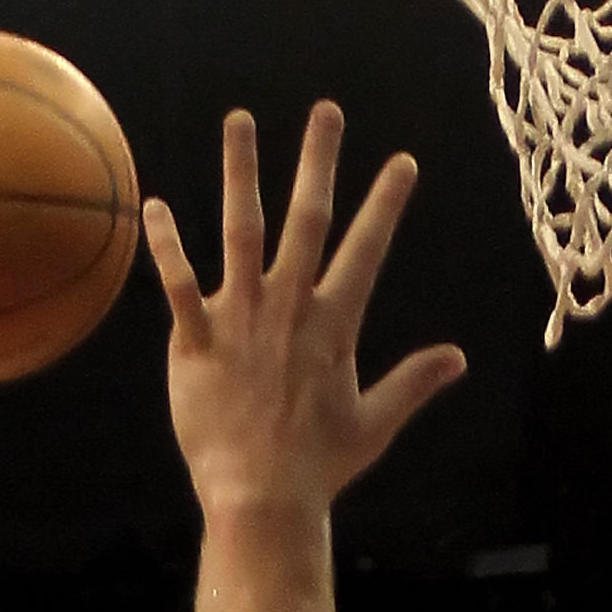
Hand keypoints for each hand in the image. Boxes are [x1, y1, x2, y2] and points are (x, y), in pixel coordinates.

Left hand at [143, 105, 465, 520]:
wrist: (261, 498)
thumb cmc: (319, 467)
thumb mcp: (375, 424)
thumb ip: (413, 383)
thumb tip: (458, 358)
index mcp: (333, 324)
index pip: (366, 250)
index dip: (385, 204)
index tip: (401, 162)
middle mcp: (288, 308)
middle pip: (306, 219)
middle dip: (318, 161)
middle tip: (326, 112)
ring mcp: (240, 319)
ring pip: (240, 231)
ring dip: (240, 173)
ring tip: (239, 121)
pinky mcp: (196, 341)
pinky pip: (178, 283)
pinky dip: (166, 244)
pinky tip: (153, 204)